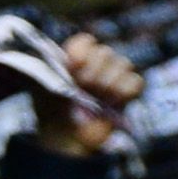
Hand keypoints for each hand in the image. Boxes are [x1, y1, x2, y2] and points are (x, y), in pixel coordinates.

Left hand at [45, 32, 140, 154]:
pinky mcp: (127, 93)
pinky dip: (123, 92)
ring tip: (96, 99)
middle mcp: (96, 63)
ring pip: (123, 64)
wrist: (64, 137)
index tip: (73, 65)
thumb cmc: (52, 111)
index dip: (82, 51)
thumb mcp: (43, 88)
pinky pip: (135, 82)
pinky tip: (110, 103)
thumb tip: (66, 60)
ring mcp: (114, 76)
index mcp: (75, 58)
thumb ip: (51, 69)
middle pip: (105, 53)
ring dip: (108, 83)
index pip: (86, 42)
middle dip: (93, 72)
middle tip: (83, 88)